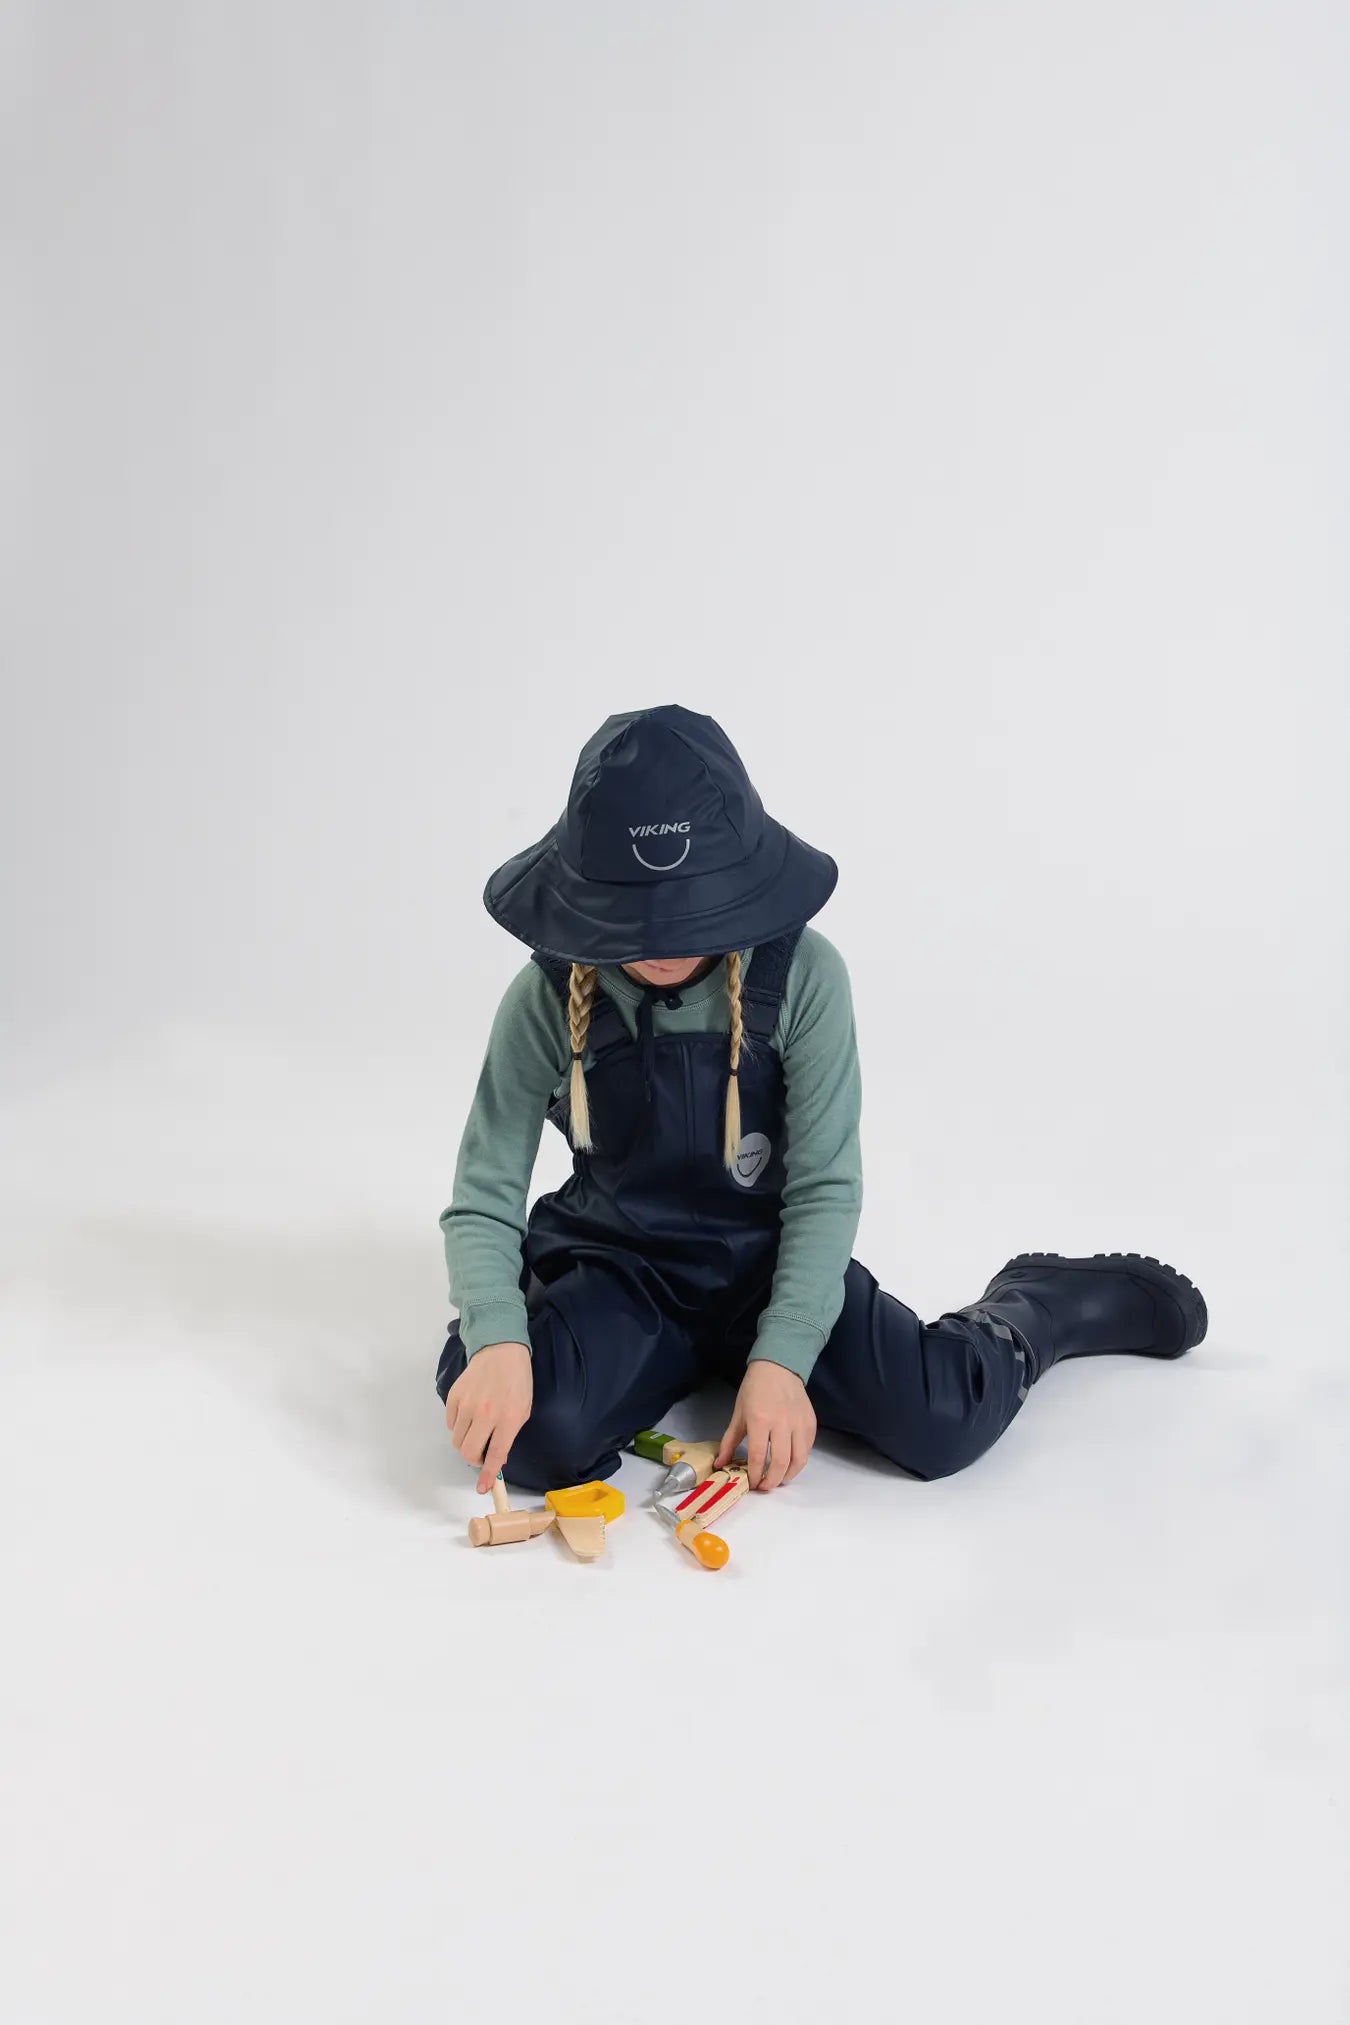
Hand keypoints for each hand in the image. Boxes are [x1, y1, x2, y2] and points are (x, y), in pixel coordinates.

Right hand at [444, 1341, 532, 1493]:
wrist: (501, 1351)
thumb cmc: (517, 1382)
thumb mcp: (523, 1410)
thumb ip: (509, 1435)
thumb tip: (496, 1459)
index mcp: (509, 1418)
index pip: (495, 1454)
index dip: (488, 1475)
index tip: (483, 1489)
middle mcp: (486, 1413)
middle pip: (468, 1452)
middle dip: (474, 1460)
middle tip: (482, 1453)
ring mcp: (467, 1404)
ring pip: (457, 1441)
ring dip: (466, 1443)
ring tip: (477, 1432)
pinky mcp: (454, 1396)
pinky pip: (451, 1424)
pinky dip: (459, 1427)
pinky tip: (470, 1416)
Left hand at [716, 1359, 815, 1489]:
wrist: (778, 1367)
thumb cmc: (754, 1389)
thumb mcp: (738, 1413)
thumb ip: (730, 1441)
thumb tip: (720, 1464)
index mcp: (760, 1420)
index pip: (759, 1456)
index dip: (755, 1475)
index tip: (752, 1484)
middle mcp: (782, 1423)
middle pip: (781, 1462)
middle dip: (772, 1481)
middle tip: (765, 1486)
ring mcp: (799, 1423)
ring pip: (799, 1460)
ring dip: (789, 1475)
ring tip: (779, 1479)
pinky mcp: (811, 1423)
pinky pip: (808, 1449)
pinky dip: (799, 1460)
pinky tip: (790, 1462)